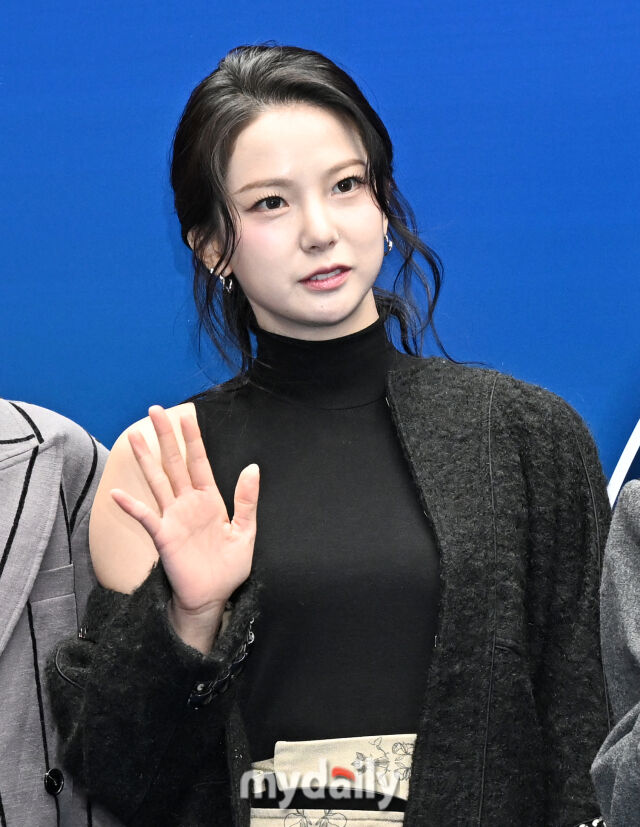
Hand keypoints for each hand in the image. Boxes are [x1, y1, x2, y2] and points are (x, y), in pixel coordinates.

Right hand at [110, 405, 258, 619]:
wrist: (212, 596)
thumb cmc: (228, 566)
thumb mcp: (245, 531)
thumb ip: (247, 500)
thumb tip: (253, 467)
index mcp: (210, 499)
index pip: (200, 461)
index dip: (193, 438)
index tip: (186, 415)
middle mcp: (188, 503)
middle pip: (175, 463)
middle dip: (166, 437)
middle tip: (155, 410)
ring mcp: (174, 517)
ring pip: (158, 481)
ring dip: (147, 459)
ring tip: (135, 436)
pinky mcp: (164, 536)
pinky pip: (145, 517)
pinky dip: (132, 506)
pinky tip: (118, 494)